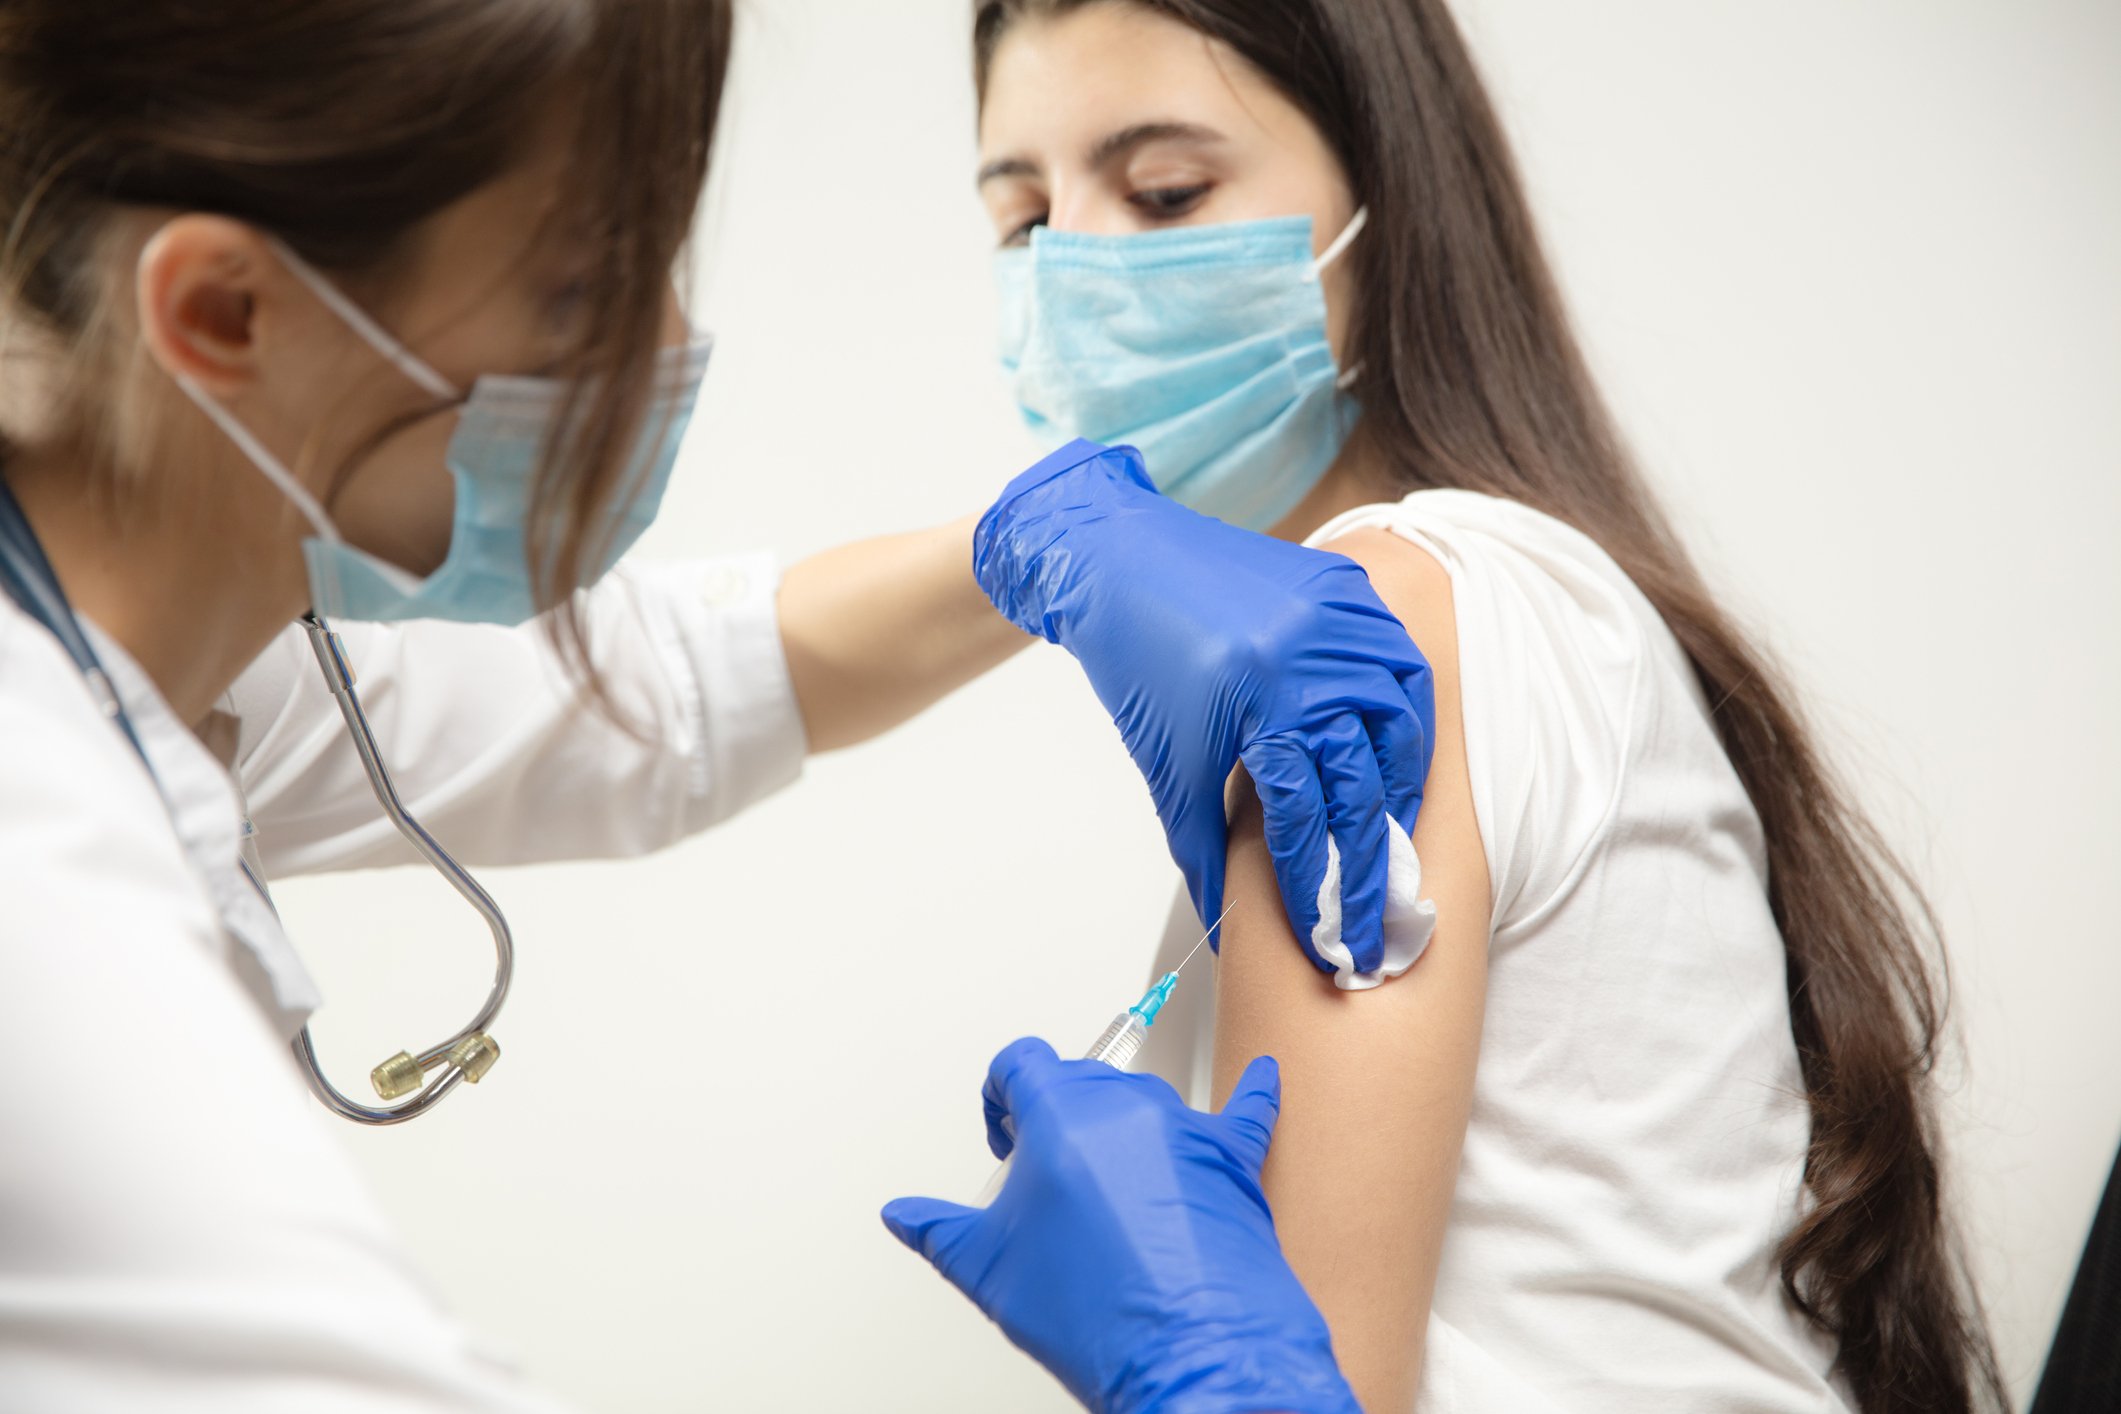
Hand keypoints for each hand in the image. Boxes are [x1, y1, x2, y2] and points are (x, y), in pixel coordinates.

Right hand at [882, 1038, 1357, 1413]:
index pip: (1021, 1063)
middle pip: (1080, 1080)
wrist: (1191, 1355)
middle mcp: (1127, 1107)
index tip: (1005, 1132)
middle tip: (1045, 1176)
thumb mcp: (990, 1272)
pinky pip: (1248, 1109)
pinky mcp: (1235, 1160)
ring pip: (1144, 1101)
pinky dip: (1252, 1095)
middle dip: (1054, 1118)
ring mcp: (1187, 1129)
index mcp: (1061, 1114)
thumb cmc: (1100, 1312)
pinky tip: (1263, 1077)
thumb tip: (907, 1216)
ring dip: (1120, 1130)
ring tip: (1109, 1193)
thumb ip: (940, 1230)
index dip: (1001, 1096)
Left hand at [975, 439, 1434, 971]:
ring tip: (1389, 843)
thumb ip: (1202, 848)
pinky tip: (1395, 763)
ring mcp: (1339, 618)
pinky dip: (1405, 720)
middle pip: (1361, 780)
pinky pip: (1400, 664)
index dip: (1314, 880)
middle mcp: (1312, 657)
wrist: (1124, 559)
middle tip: (1369, 919)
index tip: (1325, 933)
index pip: (1306, 812)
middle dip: (1364, 862)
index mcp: (1260, 701)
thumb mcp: (1167, 763)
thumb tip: (1226, 923)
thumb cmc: (1139, 664)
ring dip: (1399, 790)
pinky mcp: (1348, 591)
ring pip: (1400, 722)